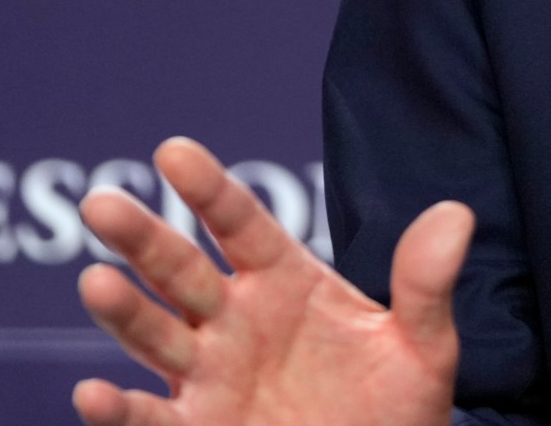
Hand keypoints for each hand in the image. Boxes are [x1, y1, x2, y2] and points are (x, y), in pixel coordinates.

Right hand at [73, 137, 473, 425]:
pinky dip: (118, 410)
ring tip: (96, 283)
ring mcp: (211, 376)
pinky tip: (94, 395)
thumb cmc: (399, 409)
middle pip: (180, 271)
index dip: (209, 190)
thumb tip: (456, 213)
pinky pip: (149, 419)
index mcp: (286, 282)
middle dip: (142, 238)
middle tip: (101, 202)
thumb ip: (425, 284)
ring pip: (154, 336)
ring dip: (123, 312)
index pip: (241, 225)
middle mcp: (235, 321)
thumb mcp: (423, 347)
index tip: (173, 151)